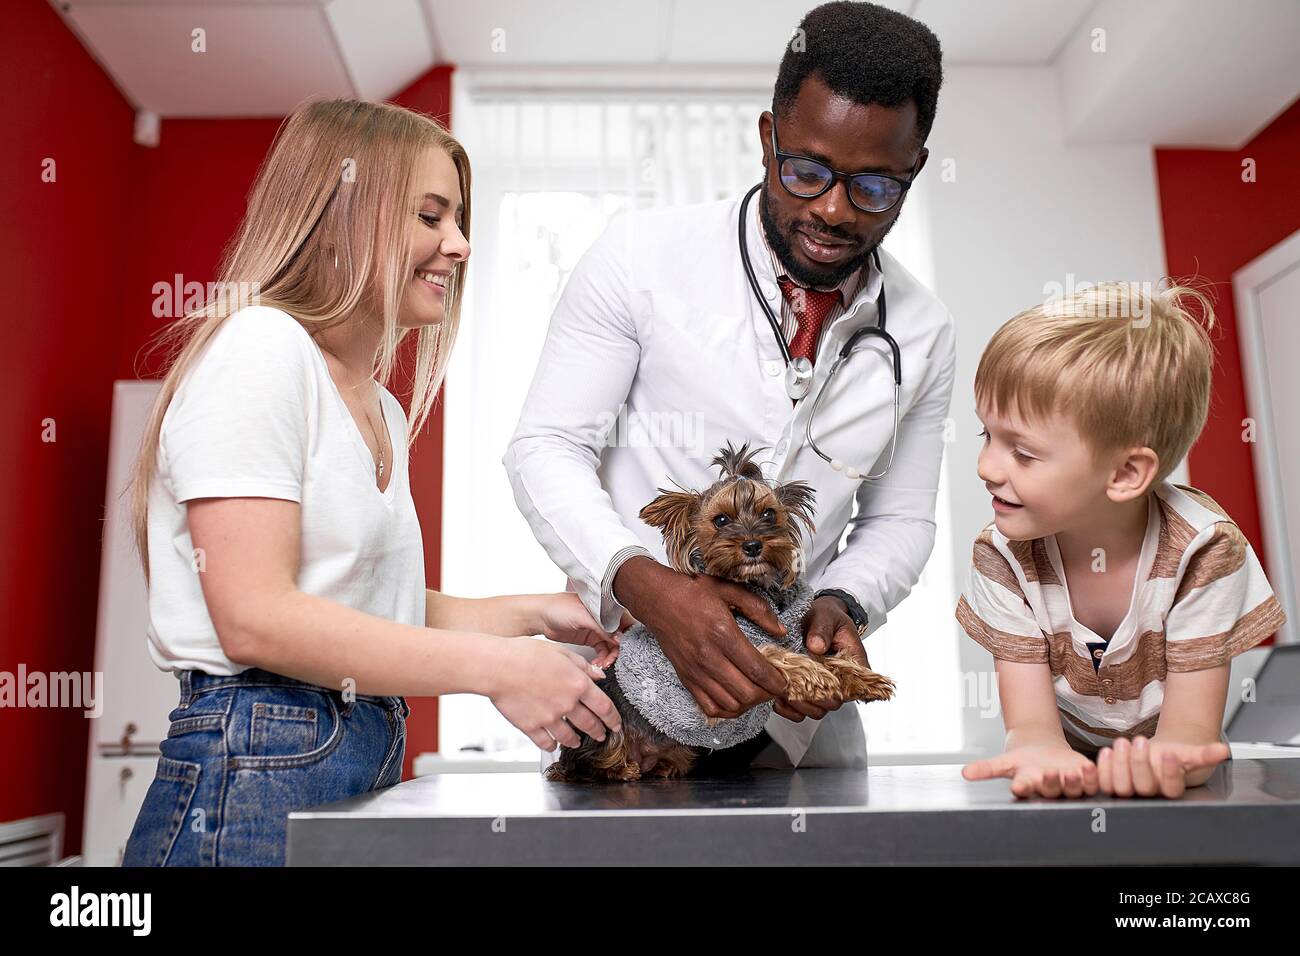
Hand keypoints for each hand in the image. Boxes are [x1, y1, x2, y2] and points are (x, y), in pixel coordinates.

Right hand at [487, 639, 620, 751]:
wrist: (498, 666)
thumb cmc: (525, 654)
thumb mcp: (560, 652)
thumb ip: (582, 666)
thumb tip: (598, 675)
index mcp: (578, 684)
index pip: (604, 706)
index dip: (613, 718)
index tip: (616, 724)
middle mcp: (567, 703)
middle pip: (589, 724)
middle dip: (598, 731)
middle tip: (601, 735)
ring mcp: (549, 718)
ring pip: (569, 736)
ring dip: (575, 740)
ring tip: (577, 741)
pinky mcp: (531, 727)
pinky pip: (546, 742)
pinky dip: (551, 745)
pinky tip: (553, 744)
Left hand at [536, 591, 622, 668]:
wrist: (540, 617)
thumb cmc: (558, 608)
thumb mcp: (583, 616)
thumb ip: (603, 627)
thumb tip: (619, 639)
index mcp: (607, 608)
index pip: (625, 623)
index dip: (626, 638)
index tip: (621, 649)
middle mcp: (605, 619)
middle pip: (620, 638)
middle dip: (617, 652)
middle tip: (610, 661)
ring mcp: (597, 629)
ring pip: (611, 647)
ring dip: (609, 658)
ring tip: (602, 665)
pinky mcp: (590, 639)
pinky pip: (602, 651)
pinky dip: (602, 659)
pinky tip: (597, 664)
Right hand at [612, 557, 787, 718]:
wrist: (656, 599)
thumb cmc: (692, 591)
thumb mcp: (727, 589)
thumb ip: (758, 608)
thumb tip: (781, 631)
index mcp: (723, 633)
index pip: (756, 670)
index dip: (776, 681)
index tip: (785, 680)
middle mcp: (709, 657)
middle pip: (746, 693)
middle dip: (767, 694)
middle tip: (774, 686)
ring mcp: (696, 671)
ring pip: (730, 704)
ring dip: (749, 703)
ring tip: (757, 691)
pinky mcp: (686, 678)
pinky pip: (710, 707)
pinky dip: (727, 710)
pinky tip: (736, 698)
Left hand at [773, 595, 865, 721]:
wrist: (816, 618)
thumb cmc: (827, 617)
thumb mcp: (826, 616)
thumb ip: (822, 629)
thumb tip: (816, 646)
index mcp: (854, 664)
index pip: (853, 687)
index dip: (835, 689)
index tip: (815, 680)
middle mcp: (841, 682)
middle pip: (833, 704)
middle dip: (813, 698)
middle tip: (793, 686)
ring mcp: (824, 689)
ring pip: (816, 711)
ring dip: (799, 705)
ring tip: (782, 693)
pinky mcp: (808, 691)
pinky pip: (801, 711)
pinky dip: (789, 709)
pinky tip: (777, 699)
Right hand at [962, 744, 1099, 798]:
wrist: (1044, 752)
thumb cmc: (1024, 761)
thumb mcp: (1005, 761)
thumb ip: (987, 768)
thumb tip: (965, 774)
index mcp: (1029, 785)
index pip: (1025, 789)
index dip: (1023, 788)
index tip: (1019, 785)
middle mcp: (1049, 789)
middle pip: (1050, 789)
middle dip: (1050, 783)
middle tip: (1049, 773)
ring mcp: (1068, 786)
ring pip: (1073, 789)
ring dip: (1073, 782)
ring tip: (1071, 771)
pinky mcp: (1085, 780)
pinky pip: (1091, 782)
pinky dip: (1092, 776)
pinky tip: (1090, 766)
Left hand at [1096, 736, 1229, 798]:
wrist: (1154, 755)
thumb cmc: (1171, 756)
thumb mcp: (1187, 753)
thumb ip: (1204, 754)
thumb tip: (1222, 750)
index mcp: (1170, 788)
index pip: (1172, 787)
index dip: (1170, 772)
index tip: (1169, 753)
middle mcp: (1150, 793)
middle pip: (1144, 786)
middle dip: (1140, 763)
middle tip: (1140, 741)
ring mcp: (1130, 791)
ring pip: (1122, 786)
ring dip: (1120, 764)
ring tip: (1122, 743)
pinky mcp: (1112, 785)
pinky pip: (1104, 782)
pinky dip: (1102, 768)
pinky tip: (1107, 752)